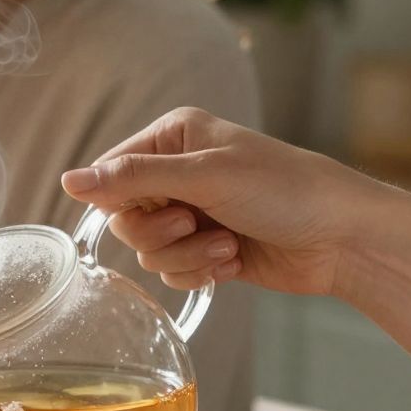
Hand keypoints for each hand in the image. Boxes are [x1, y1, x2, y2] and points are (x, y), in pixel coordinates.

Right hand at [61, 106, 367, 300]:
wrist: (341, 237)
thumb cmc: (284, 190)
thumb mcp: (205, 176)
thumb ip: (133, 178)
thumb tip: (68, 180)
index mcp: (174, 138)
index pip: (111, 174)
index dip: (126, 201)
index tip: (165, 205)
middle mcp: (178, 173)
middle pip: (125, 218)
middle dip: (162, 233)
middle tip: (196, 223)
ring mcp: (193, 213)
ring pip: (149, 251)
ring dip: (187, 257)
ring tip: (227, 245)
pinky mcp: (206, 249)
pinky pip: (173, 272)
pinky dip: (200, 272)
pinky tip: (233, 261)